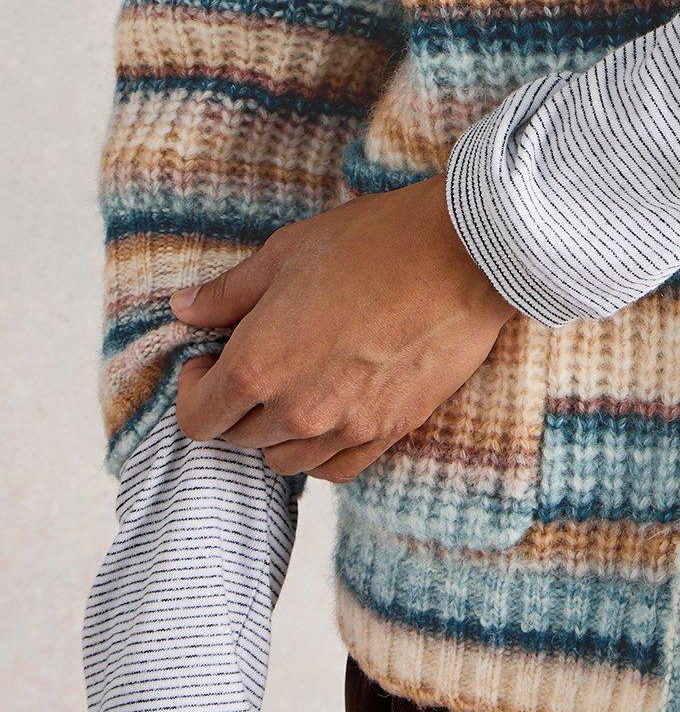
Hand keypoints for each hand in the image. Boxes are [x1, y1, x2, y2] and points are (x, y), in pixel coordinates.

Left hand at [171, 176, 514, 480]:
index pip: (197, 418)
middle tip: (258, 362)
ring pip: (285, 459)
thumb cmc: (372, 242)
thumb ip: (228, 293)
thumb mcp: (286, 253)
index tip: (211, 360)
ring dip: (277, 430)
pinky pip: (336, 469)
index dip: (194, 389)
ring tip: (296, 387)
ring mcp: (346, 428)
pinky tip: (330, 415)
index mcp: (258, 365)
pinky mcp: (390, 431)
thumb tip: (183, 309)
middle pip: (238, 439)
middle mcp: (296, 410)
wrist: (463, 256)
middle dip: (235, 404)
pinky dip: (322, 450)